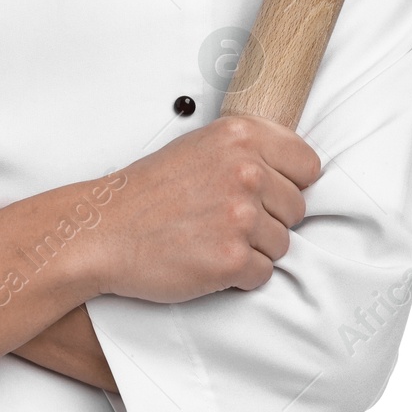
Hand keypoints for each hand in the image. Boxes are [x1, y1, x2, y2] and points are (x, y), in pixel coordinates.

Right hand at [84, 115, 321, 302]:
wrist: (103, 231)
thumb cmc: (148, 193)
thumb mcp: (199, 145)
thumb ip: (247, 151)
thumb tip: (292, 171)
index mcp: (240, 136)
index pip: (308, 164)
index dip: (289, 183)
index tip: (266, 192)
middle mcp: (245, 171)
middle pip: (297, 208)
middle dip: (268, 219)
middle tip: (224, 218)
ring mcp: (240, 216)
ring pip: (283, 244)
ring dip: (252, 248)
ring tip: (210, 237)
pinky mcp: (232, 259)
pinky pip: (263, 274)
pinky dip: (239, 275)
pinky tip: (207, 259)